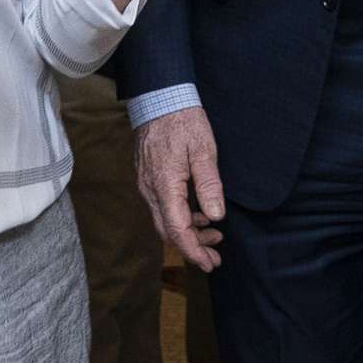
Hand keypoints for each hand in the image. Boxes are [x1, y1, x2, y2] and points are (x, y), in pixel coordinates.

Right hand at [134, 107, 226, 270]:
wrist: (159, 97)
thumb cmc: (183, 120)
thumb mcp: (204, 150)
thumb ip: (209, 184)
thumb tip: (216, 216)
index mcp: (165, 186)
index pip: (177, 230)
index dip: (194, 251)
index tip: (209, 264)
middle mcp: (150, 190)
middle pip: (168, 231)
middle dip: (192, 247)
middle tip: (215, 256)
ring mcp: (146, 184)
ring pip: (164, 220)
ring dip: (187, 232)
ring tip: (213, 234)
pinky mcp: (148, 178)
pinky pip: (162, 207)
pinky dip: (180, 217)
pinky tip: (198, 213)